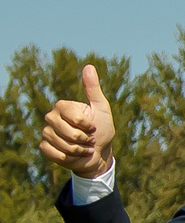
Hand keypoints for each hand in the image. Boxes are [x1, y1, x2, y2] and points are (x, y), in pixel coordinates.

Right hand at [37, 63, 115, 178]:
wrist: (99, 154)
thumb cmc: (102, 129)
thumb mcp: (102, 108)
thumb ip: (93, 89)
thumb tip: (88, 66)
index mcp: (62, 106)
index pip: (73, 117)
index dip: (87, 125)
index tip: (93, 127)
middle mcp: (51, 117)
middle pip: (67, 131)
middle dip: (84, 139)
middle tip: (88, 139)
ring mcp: (46, 132)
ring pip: (62, 144)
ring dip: (78, 149)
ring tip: (83, 147)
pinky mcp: (45, 147)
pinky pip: (54, 153)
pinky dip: (68, 157)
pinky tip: (73, 155)